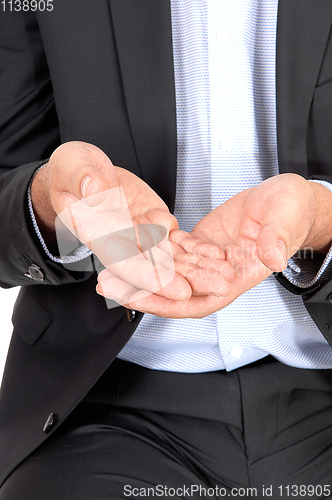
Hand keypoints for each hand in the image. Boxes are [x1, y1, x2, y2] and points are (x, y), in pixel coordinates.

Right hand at [31, 141, 233, 301]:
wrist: (84, 174)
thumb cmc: (72, 171)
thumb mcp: (71, 165)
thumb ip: (81, 178)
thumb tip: (94, 191)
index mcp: (97, 232)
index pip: (124, 261)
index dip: (150, 277)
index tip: (177, 288)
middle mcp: (121, 241)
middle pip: (155, 268)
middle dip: (187, 280)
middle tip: (217, 287)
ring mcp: (139, 236)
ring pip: (171, 258)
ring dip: (199, 268)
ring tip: (225, 274)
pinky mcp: (154, 227)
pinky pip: (177, 242)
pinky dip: (197, 249)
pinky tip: (217, 255)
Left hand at [98, 173, 331, 317]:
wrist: (287, 199)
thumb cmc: (292, 210)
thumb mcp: (285, 219)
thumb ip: (276, 239)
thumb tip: (272, 258)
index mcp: (239, 275)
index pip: (198, 299)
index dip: (166, 301)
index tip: (136, 298)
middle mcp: (219, 273)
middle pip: (175, 290)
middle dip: (141, 289)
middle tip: (107, 284)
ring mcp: (208, 259)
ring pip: (169, 271)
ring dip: (140, 270)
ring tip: (108, 266)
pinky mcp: (202, 243)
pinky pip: (173, 250)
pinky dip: (152, 250)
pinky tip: (130, 244)